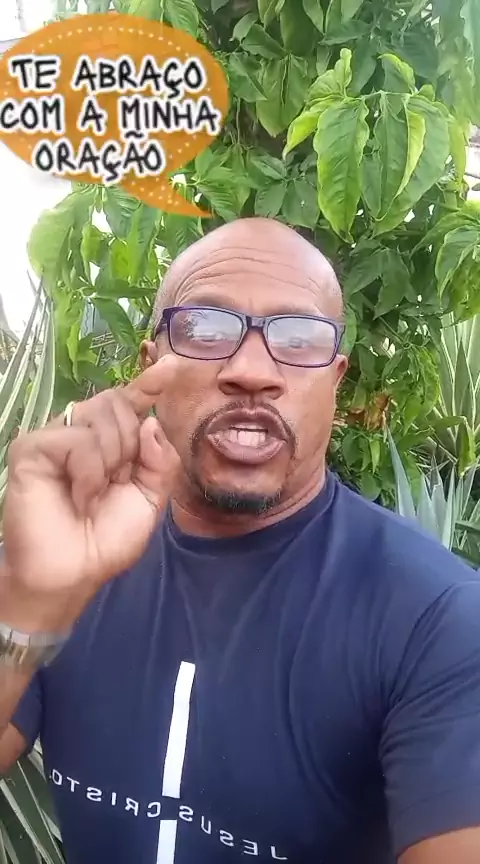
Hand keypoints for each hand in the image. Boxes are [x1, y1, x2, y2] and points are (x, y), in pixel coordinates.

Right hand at [1, 357, 179, 632]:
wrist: (73, 573)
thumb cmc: (106, 540)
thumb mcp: (149, 500)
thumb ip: (160, 461)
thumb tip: (151, 421)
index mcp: (110, 442)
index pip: (130, 403)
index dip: (149, 383)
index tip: (172, 365)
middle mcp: (81, 432)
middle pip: (118, 403)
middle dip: (130, 446)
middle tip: (116, 483)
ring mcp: (55, 437)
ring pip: (101, 418)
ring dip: (111, 463)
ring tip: (92, 497)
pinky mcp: (32, 448)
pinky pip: (78, 440)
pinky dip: (89, 474)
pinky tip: (79, 498)